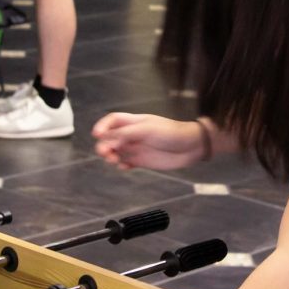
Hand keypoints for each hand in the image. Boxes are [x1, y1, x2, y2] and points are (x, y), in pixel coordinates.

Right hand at [92, 113, 206, 170]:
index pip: (113, 121)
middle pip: (111, 138)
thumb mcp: (147, 130)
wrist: (191, 146)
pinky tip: (124, 167)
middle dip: (105, 144)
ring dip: (111, 155)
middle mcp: (133, 134)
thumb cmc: (170, 133)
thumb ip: (126, 133)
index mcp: (133, 122)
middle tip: (106, 153)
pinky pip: (127, 163)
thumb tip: (105, 137)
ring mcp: (137, 148)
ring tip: (114, 160)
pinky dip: (122, 165)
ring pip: (117, 151)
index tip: (96, 135)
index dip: (103, 126)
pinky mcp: (143, 161)